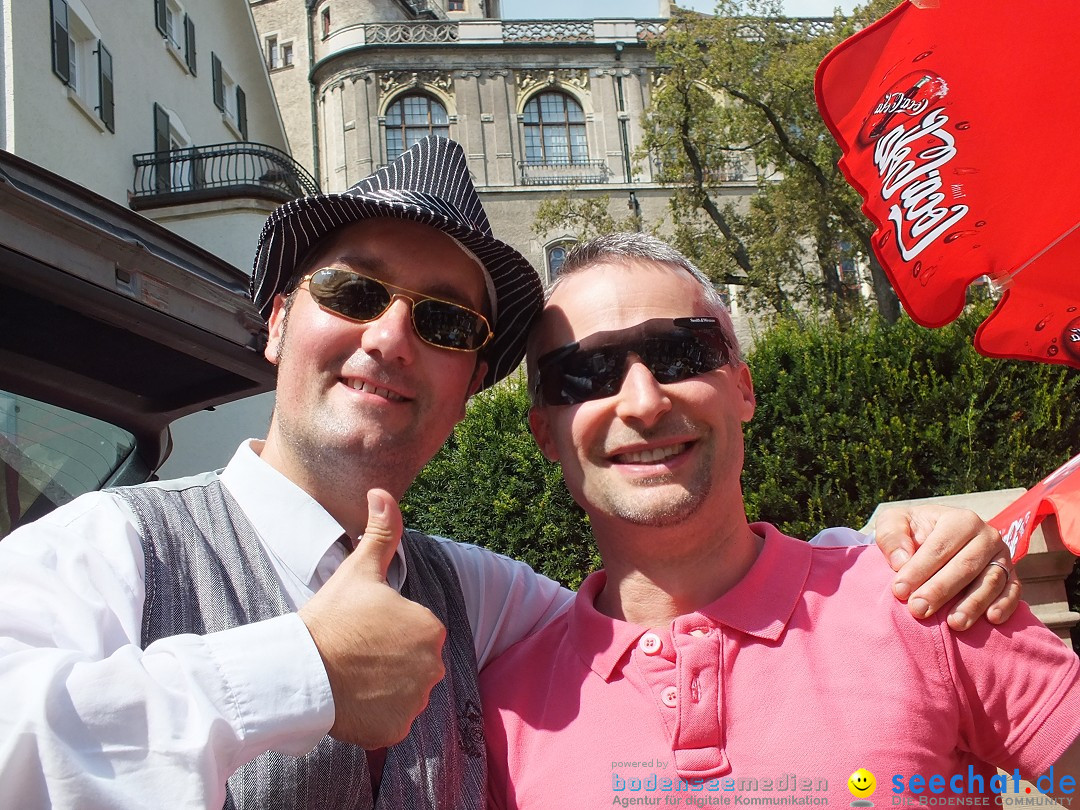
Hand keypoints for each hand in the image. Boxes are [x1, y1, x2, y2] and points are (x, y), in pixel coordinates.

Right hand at [299, 489, 446, 747]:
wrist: (299, 671)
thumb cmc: (330, 618)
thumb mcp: (359, 570)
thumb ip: (382, 531)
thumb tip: (382, 491)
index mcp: (430, 627)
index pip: (415, 631)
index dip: (387, 629)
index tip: (362, 629)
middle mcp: (432, 666)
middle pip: (413, 663)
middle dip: (389, 659)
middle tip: (355, 652)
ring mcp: (415, 701)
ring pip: (404, 692)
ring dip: (384, 687)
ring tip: (352, 675)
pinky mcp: (395, 730)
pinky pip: (391, 721)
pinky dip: (375, 715)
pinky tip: (352, 700)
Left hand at [874, 505, 1020, 630]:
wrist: (933, 539)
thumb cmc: (911, 532)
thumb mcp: (893, 523)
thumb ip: (892, 536)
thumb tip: (900, 561)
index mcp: (959, 519)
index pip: (939, 547)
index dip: (919, 569)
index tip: (899, 590)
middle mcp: (986, 536)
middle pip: (965, 566)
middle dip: (940, 590)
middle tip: (918, 610)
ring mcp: (1002, 557)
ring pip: (990, 581)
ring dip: (972, 604)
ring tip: (954, 623)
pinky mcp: (1011, 577)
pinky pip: (1012, 591)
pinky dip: (1005, 605)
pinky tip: (992, 619)